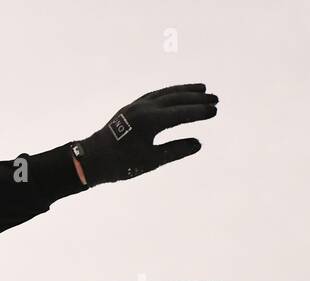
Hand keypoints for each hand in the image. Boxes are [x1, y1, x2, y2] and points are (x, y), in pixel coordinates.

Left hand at [75, 83, 218, 185]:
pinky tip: (178, 94)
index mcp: (150, 121)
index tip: (215, 111)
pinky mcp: (131, 107)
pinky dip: (169, 92)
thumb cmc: (121, 163)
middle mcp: (144, 108)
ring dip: (185, 90)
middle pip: (176, 99)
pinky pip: (155, 95)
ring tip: (203, 88)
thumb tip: (198, 143)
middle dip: (197, 98)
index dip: (199, 112)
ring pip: (166, 93)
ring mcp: (136, 106)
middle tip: (215, 99)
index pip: (181, 113)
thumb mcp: (150, 161)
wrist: (93, 158)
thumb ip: (175, 151)